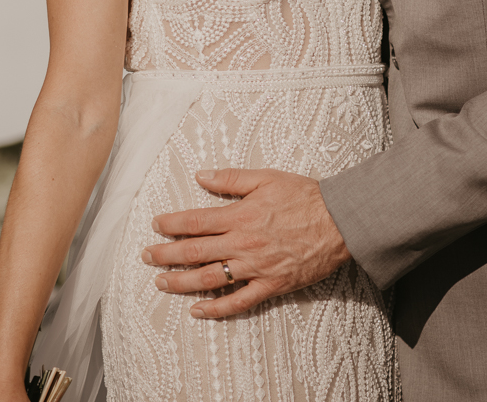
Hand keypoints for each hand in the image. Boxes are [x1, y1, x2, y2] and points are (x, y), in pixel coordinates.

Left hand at [142, 167, 349, 318]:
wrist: (339, 222)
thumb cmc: (304, 196)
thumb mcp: (266, 178)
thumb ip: (231, 178)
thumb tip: (202, 176)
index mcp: (240, 215)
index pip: (196, 221)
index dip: (172, 224)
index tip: (155, 225)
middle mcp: (243, 244)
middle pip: (195, 252)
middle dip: (167, 255)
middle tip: (147, 256)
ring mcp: (255, 268)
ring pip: (210, 279)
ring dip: (182, 282)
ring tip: (161, 282)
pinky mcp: (270, 286)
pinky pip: (238, 302)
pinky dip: (216, 309)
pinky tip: (198, 310)